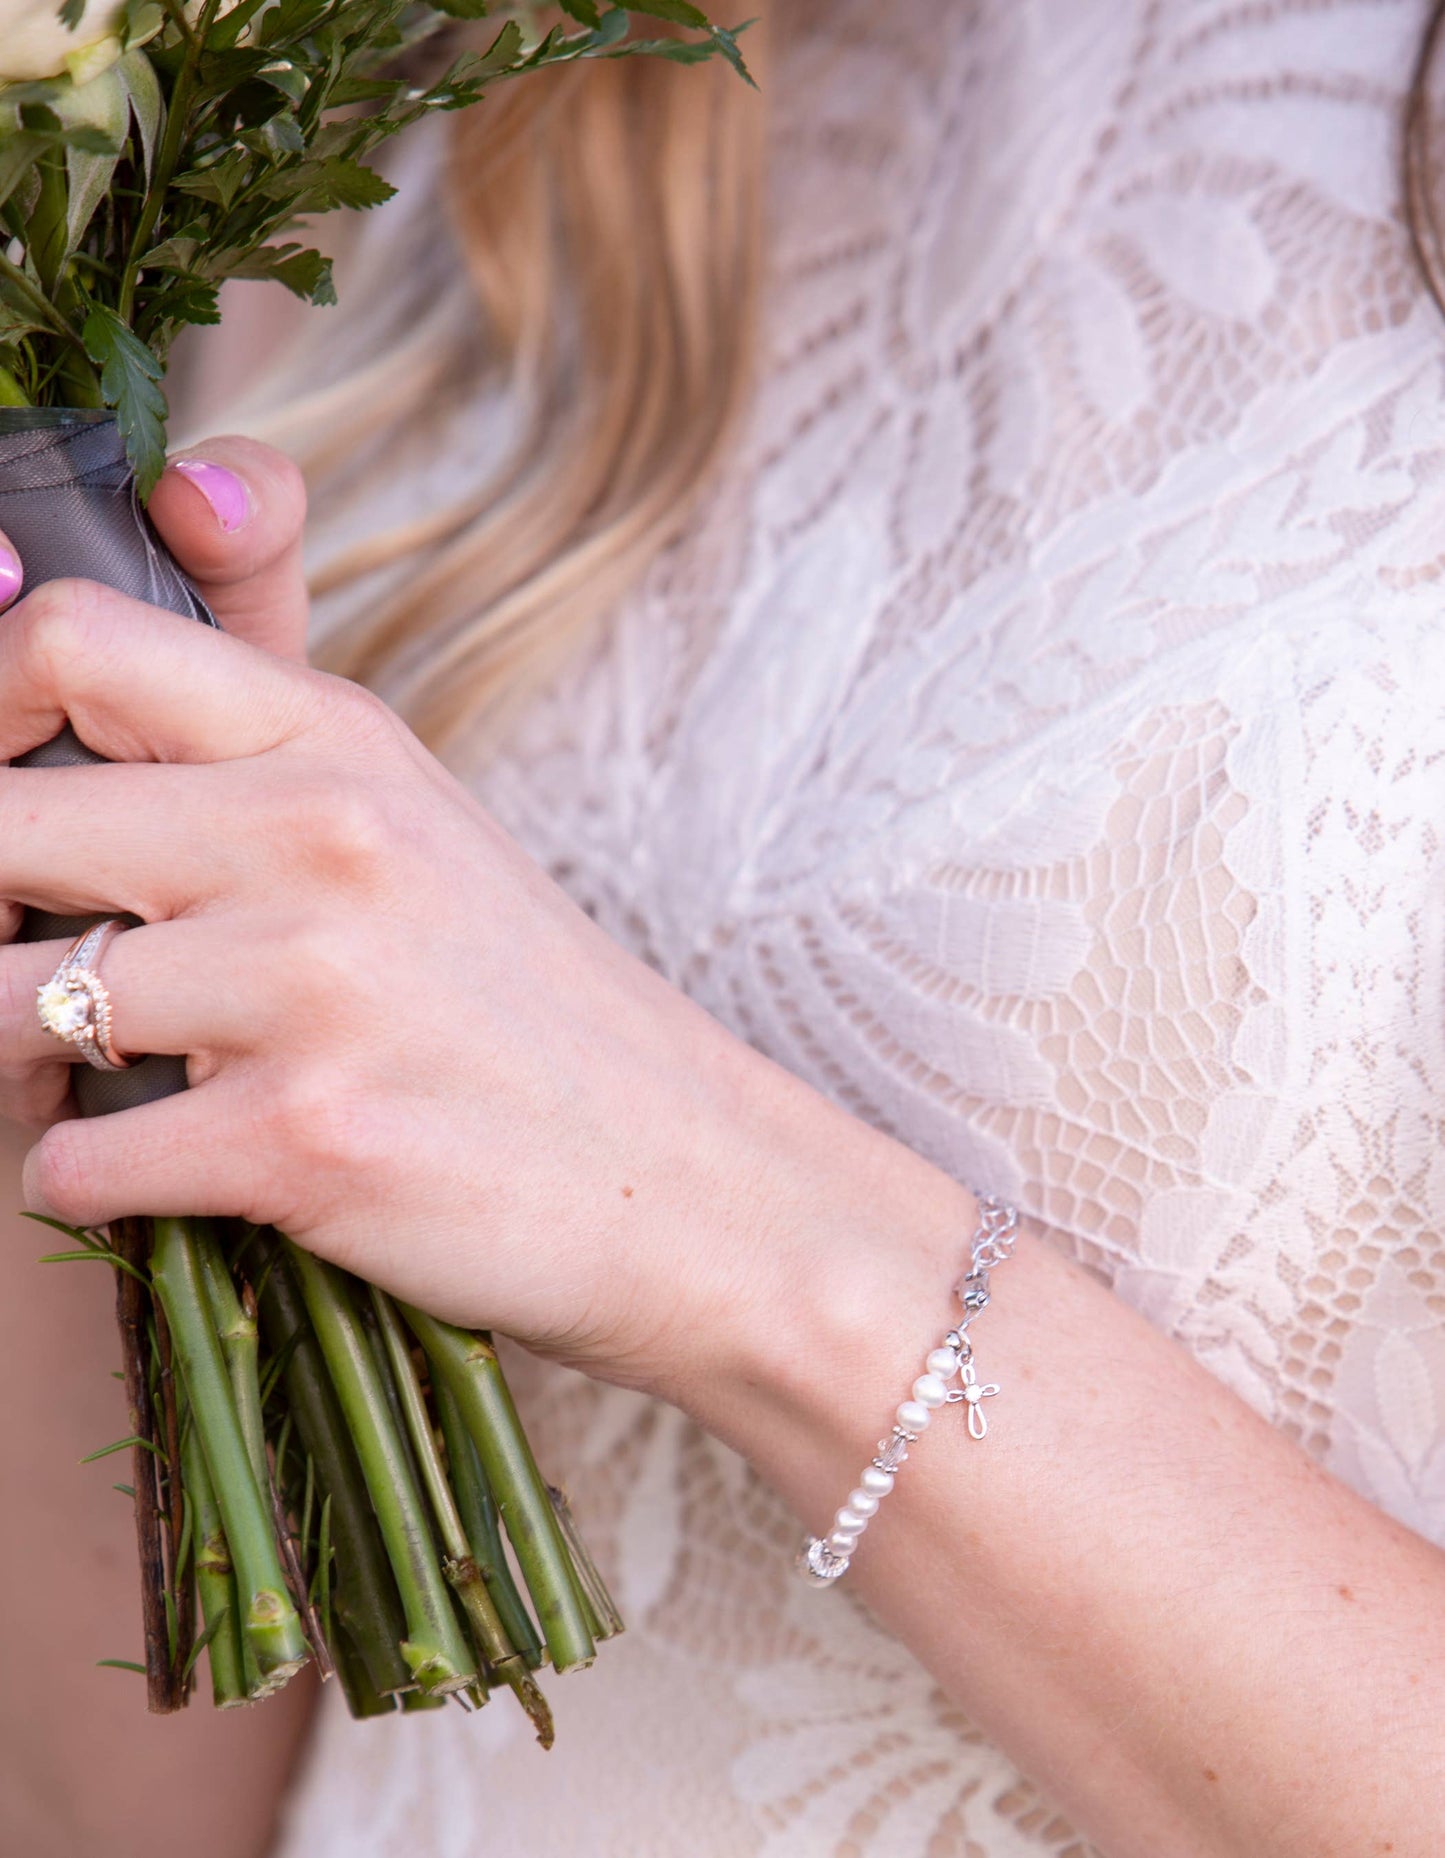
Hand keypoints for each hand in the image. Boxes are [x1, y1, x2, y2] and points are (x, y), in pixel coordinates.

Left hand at [0, 437, 927, 1403]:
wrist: (688, 1178)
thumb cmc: (526, 1004)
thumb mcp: (413, 816)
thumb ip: (254, 720)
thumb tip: (129, 571)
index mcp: (339, 738)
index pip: (71, 639)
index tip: (7, 792)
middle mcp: (318, 835)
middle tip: (43, 966)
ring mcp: (310, 986)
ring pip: (5, 1010)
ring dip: (33, 1068)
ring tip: (126, 1087)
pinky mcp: (300, 1140)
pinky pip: (73, 1161)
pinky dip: (96, 1182)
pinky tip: (186, 1171)